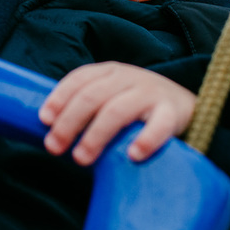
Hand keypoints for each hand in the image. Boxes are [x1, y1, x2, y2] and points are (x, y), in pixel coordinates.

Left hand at [38, 62, 195, 165]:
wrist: (186, 106)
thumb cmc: (137, 107)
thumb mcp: (112, 96)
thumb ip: (88, 107)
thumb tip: (50, 132)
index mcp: (110, 71)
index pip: (80, 78)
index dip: (59, 97)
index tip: (44, 120)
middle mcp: (129, 77)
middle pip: (92, 96)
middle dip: (69, 122)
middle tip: (54, 147)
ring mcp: (151, 93)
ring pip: (118, 110)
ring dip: (95, 135)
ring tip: (81, 158)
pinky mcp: (172, 112)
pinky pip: (159, 125)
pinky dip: (146, 139)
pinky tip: (133, 155)